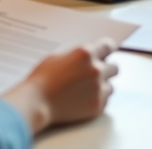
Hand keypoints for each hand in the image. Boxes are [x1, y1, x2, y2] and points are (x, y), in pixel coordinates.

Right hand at [2, 39, 118, 133]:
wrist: (37, 102)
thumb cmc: (42, 79)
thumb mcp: (56, 57)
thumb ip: (75, 56)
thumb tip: (85, 57)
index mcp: (85, 54)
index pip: (108, 46)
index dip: (108, 49)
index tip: (108, 52)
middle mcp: (95, 69)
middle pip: (114, 67)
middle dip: (106, 69)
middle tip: (95, 74)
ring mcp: (98, 88)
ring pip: (111, 85)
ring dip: (102, 86)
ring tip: (87, 90)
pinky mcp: (97, 105)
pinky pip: (105, 100)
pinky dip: (97, 99)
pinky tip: (84, 99)